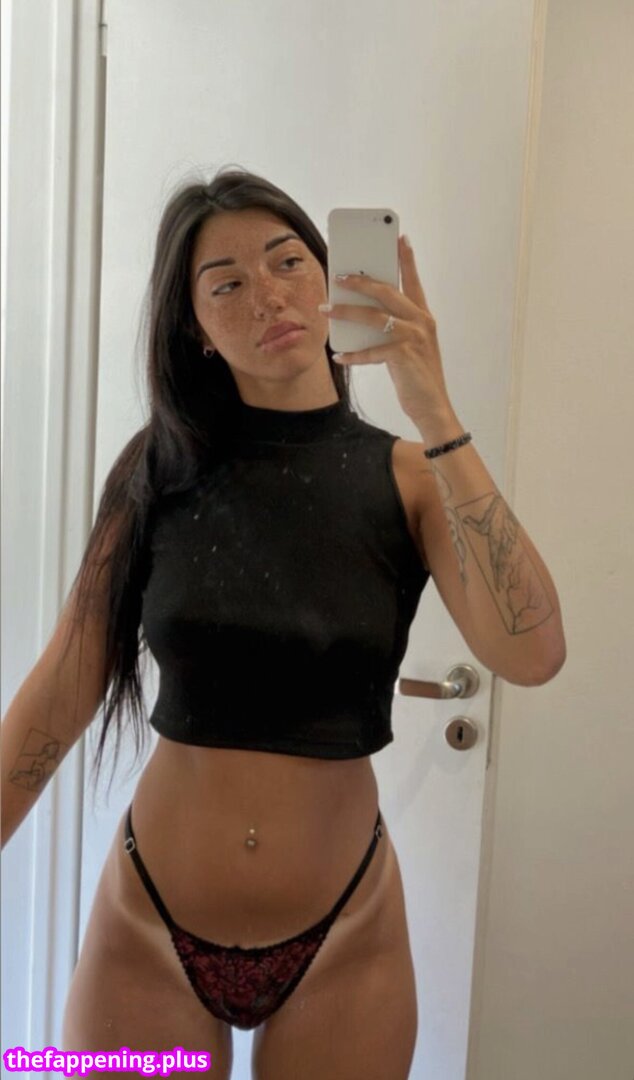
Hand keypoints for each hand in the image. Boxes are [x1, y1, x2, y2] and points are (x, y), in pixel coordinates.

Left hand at [323, 235, 451, 425]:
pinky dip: (353, 355)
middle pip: (387, 291)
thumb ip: (391, 329)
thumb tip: (360, 316)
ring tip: (326, 310)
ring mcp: (414, 337)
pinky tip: (339, 356)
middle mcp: (421, 322)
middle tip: (339, 276)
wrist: (432, 406)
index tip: (399, 238)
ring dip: (346, 312)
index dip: (407, 259)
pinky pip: (371, 351)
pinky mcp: (403, 356)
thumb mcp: (408, 347)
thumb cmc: (416, 376)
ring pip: (374, 316)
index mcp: (424, 317)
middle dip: (360, 281)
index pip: (413, 281)